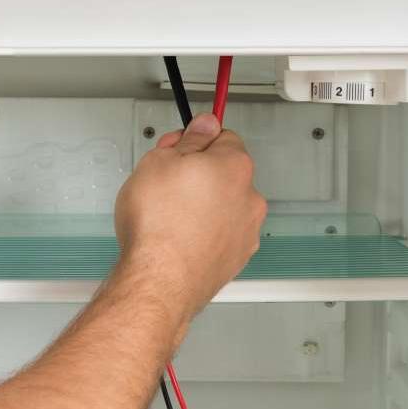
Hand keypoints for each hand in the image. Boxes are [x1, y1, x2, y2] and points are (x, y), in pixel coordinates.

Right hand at [113, 112, 266, 320]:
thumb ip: (187, 140)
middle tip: (165, 183)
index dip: (194, 140)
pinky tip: (179, 238)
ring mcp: (245, 231)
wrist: (160, 280)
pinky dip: (204, 233)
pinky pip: (221, 234)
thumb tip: (202, 128)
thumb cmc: (158, 224)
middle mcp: (249, 197)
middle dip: (198, 174)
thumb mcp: (158, 162)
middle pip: (225, 172)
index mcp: (234, 165)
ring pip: (223, 206)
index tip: (177, 148)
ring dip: (202, 205)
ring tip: (169, 217)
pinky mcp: (236, 258)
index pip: (222, 136)